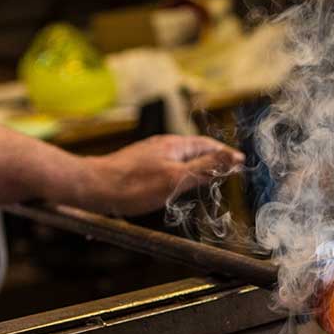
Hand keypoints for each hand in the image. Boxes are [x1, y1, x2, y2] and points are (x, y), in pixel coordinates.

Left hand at [78, 134, 244, 215]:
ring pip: (180, 158)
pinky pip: (167, 166)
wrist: (93, 188)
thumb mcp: (175, 178)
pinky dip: (180, 173)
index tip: (240, 162)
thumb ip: (205, 168)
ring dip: (196, 166)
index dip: (225, 154)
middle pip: (195, 150)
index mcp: (174, 145)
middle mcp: (162, 146)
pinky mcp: (138, 166)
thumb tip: (232, 158)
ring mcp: (149, 155)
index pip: (208, 146)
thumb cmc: (132, 186)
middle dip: (213, 158)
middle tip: (228, 169)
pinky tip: (176, 185)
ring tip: (207, 178)